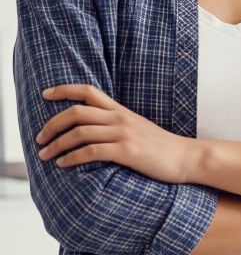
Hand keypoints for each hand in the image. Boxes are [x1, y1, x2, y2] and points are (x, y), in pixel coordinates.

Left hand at [36, 84, 195, 182]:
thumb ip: (117, 125)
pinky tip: (64, 164)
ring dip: (56, 144)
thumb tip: (93, 130)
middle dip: (52, 124)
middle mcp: (120, 118)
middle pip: (76, 112)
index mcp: (121, 111)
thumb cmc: (162, 147)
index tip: (45, 94)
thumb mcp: (139, 129)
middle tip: (39, 137)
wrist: (187, 157)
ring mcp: (124, 134)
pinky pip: (91, 151)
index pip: (89, 91)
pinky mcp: (127, 151)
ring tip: (45, 155)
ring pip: (79, 132)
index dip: (63, 89)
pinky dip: (72, 158)